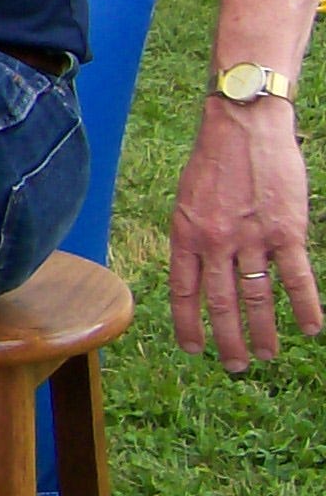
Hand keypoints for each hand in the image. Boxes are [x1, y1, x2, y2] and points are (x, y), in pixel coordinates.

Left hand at [168, 96, 317, 369]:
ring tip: (266, 356)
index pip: (184, 292)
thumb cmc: (215, 163)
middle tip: (234, 367)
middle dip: (228, 341)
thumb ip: (192, 239)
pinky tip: (312, 329)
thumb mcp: (186, 201)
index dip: (188, 325)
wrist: (244, 127)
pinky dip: (307, 307)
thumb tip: (196, 276)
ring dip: (263, 332)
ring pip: (259, 297)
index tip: (194, 350)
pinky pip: (298, 278)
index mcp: (186, 235)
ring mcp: (253, 238)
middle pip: (222, 304)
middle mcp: (216, 242)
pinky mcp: (287, 231)